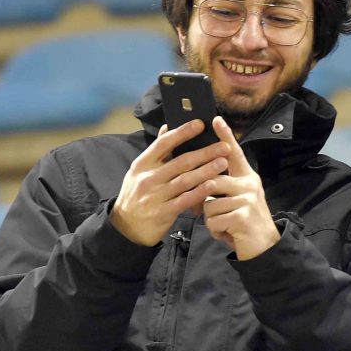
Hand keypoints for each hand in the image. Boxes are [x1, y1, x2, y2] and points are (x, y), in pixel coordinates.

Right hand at [110, 119, 230, 245]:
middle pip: (180, 162)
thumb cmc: (137, 194)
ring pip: (185, 180)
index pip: (164, 143)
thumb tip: (167, 126)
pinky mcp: (163, 212)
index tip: (200, 124)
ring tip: (223, 163)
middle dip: (205, 153)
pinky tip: (212, 185)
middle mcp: (148, 178)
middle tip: (224, 146)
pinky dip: (199, 192)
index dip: (182, 132)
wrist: (126, 226)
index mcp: (142, 163)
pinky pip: (185, 200)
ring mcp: (155, 196)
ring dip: (206, 171)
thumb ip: (156, 151)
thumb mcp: (140, 170)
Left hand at [202, 116, 280, 259]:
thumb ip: (224, 188)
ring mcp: (247, 200)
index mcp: (247, 178)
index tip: (215, 120)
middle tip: (213, 212)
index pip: (234, 154)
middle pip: (212, 180)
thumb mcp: (237, 200)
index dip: (225, 136)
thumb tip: (202, 179)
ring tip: (225, 225)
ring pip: (209, 204)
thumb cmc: (244, 222)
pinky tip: (228, 233)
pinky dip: (215, 230)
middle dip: (205, 200)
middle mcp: (249, 185)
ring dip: (211, 219)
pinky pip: (213, 220)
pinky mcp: (242, 216)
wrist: (265, 247)